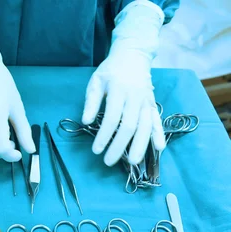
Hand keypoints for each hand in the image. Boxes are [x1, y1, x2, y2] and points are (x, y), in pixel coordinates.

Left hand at [81, 0, 165, 166]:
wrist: (133, 55)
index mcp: (119, 90)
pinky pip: (157, 120)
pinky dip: (158, 134)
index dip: (104, 135)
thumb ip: (91, 102)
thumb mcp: (96, 82)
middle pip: (130, 125)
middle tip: (109, 161)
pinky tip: (159, 148)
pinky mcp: (152, 103)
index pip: (112, 117)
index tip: (96, 150)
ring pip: (145, 126)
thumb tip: (85, 122)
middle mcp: (135, 97)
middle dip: (119, 146)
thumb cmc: (110, 71)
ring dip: (140, 145)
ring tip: (134, 162)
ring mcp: (146, 101)